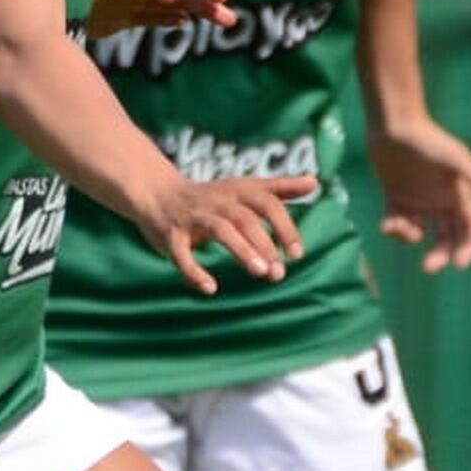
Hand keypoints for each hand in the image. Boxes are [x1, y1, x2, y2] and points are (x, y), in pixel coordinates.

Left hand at [87, 0, 234, 36]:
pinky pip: (152, 18)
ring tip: (220, 23)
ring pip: (172, 6)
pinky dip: (169, 20)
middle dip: (207, 4)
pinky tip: (184, 24)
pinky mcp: (121, 17)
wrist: (49, 4)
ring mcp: (132, 1)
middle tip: (231, 20)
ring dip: (196, 13)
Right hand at [135, 172, 312, 295]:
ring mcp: (192, 218)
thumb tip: (315, 182)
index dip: (284, 227)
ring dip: (241, 250)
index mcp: (237, 191)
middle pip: (245, 218)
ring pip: (220, 230)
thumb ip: (279, 188)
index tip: (297, 254)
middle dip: (265, 244)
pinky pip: (181, 254)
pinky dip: (194, 271)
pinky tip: (210, 289)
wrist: (155, 193)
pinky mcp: (170, 236)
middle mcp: (216, 202)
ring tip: (260, 272)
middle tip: (279, 272)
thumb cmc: (208, 197)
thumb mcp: (243, 189)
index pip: (267, 204)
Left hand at [368, 112, 470, 273]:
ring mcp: (418, 199)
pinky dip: (392, 228)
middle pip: (446, 237)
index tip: (458, 265)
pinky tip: (387, 224)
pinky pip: (397, 222)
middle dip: (440, 254)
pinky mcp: (395, 196)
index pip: (470, 228)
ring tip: (398, 227)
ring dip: (410, 238)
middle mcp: (440, 200)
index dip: (468, 247)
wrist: (394, 124)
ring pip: (419, 233)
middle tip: (428, 267)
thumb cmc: (427, 139)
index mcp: (459, 193)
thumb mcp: (455, 157)